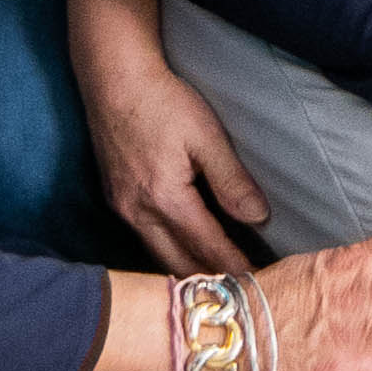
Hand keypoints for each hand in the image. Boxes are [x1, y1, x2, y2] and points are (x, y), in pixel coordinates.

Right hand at [88, 40, 271, 275]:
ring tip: (216, 279)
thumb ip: (232, 181)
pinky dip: (167, 250)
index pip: (207, 246)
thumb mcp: (207, 137)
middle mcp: (137, 211)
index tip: (255, 285)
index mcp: (164, 199)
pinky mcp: (115, 196)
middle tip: (239, 291)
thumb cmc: (163, 101)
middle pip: (177, 261)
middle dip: (209, 279)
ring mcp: (122, 206)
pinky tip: (184, 250)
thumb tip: (257, 218)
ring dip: (186, 267)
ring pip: (157, 253)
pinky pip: (144, 237)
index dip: (233, 267)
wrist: (114, 78)